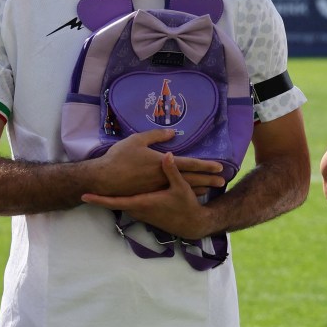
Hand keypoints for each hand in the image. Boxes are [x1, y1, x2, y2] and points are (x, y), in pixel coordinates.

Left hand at [82, 153, 210, 239]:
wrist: (191, 224)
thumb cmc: (185, 206)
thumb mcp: (180, 187)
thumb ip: (172, 171)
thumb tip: (167, 154)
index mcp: (142, 203)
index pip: (115, 202)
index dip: (99, 199)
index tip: (84, 196)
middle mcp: (137, 210)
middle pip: (114, 202)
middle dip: (102, 195)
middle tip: (88, 187)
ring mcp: (140, 213)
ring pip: (121, 203)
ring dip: (112, 197)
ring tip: (100, 187)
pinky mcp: (144, 214)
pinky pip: (128, 205)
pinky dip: (121, 199)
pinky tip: (122, 189)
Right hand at [91, 129, 224, 196]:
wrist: (103, 179)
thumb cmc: (119, 157)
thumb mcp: (137, 140)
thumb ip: (156, 135)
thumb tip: (173, 132)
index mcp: (162, 163)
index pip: (189, 164)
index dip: (205, 165)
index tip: (219, 166)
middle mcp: (163, 177)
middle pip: (191, 178)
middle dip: (208, 179)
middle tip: (223, 180)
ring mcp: (158, 188)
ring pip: (183, 188)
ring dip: (199, 187)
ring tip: (212, 188)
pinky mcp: (151, 194)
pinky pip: (172, 194)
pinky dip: (184, 193)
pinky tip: (192, 194)